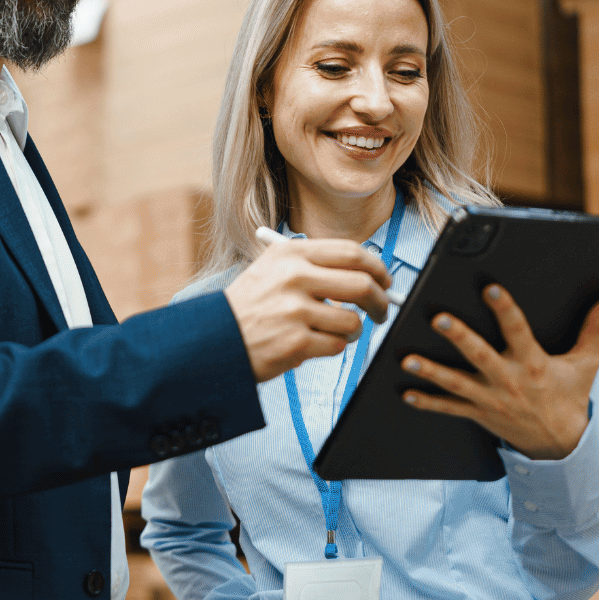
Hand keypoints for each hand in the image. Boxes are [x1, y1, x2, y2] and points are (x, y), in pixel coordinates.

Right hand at [223, 239, 394, 381]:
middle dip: (380, 301)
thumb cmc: (248, 307)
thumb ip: (316, 267)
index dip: (376, 267)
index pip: (351, 252)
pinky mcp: (296, 341)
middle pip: (361, 283)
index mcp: (291, 254)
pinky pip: (337, 345)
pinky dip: (332, 347)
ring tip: (331, 332)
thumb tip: (367, 274)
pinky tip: (311, 343)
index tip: (383, 281)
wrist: (214, 338)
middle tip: (381, 310)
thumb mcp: (273, 270)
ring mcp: (295, 310)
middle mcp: (294, 277)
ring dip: (351, 330)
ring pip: (353, 321)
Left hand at [399, 286, 598, 460]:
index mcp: (533, 363)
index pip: (519, 331)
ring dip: (432, 372)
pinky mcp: (479, 414)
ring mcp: (491, 399)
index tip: (491, 289)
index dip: (506, 310)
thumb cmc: (570, 397)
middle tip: (439, 319)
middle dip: (460, 337)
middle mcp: (509, 380)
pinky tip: (406, 393)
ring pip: (457, 384)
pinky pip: (450, 409)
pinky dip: (428, 402)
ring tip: (408, 360)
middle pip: (480, 355)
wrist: (561, 445)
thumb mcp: (586, 363)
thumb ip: (594, 328)